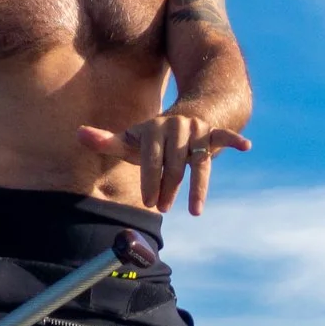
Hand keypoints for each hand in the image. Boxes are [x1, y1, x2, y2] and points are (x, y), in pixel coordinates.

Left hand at [78, 113, 250, 214]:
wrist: (187, 114)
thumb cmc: (154, 136)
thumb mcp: (132, 139)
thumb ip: (108, 141)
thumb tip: (78, 134)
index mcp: (154, 128)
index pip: (151, 159)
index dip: (149, 180)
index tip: (147, 201)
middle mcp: (176, 126)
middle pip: (174, 164)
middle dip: (168, 188)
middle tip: (162, 208)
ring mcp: (197, 130)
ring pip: (197, 161)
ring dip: (196, 187)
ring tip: (194, 211)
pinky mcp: (214, 134)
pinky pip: (225, 136)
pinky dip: (234, 140)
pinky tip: (245, 146)